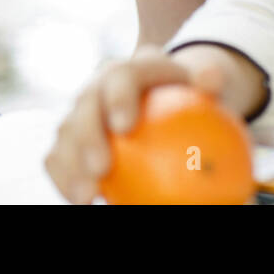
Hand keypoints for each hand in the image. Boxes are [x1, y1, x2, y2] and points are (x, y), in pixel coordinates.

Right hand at [44, 44, 263, 204]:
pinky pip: (60, 158)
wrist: (163, 106)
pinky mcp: (71, 137)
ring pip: (65, 132)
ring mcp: (81, 111)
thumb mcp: (204, 90)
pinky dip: (65, 180)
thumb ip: (209, 83)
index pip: (122, 76)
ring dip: (70, 165)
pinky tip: (84, 204)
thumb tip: (213, 78)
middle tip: (100, 168)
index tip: (124, 127)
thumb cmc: (189, 103)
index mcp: (130, 69)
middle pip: (85, 104)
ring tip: (86, 196)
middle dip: (86, 135)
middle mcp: (99, 85)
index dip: (118, 97)